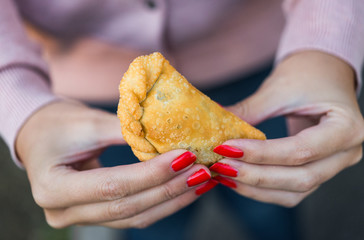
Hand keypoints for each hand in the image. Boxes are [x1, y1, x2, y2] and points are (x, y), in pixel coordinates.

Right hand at [16, 101, 211, 227]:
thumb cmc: (58, 124)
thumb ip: (126, 131)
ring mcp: (79, 218)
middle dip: (169, 189)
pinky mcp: (95, 215)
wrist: (39, 135)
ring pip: (134, 216)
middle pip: (127, 206)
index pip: (112, 186)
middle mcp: (62, 212)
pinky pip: (133, 215)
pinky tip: (183, 190)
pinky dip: (161, 203)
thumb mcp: (88, 122)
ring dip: (171, 200)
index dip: (152, 174)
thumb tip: (168, 136)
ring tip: (200, 182)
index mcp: (53, 187)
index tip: (184, 157)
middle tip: (201, 171)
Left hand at [210, 51, 363, 206]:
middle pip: (300, 178)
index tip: (226, 148)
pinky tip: (237, 179)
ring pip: (295, 191)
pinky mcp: (318, 170)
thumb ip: (248, 111)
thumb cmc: (307, 73)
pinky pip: (290, 190)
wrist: (324, 71)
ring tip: (224, 175)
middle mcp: (347, 153)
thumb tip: (214, 123)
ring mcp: (334, 165)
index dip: (261, 154)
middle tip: (221, 166)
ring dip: (256, 187)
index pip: (300, 151)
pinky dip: (263, 188)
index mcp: (346, 128)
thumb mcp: (278, 89)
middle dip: (255, 175)